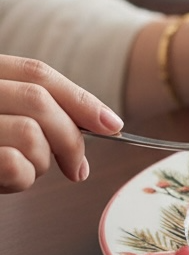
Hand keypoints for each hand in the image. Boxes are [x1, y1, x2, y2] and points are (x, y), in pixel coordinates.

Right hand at [0, 56, 123, 192]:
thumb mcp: (7, 115)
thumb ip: (38, 111)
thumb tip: (104, 124)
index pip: (38, 73)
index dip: (81, 99)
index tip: (112, 125)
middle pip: (40, 100)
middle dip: (70, 138)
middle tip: (78, 170)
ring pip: (31, 134)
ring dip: (40, 162)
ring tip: (24, 172)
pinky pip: (13, 163)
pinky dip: (22, 178)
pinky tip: (8, 182)